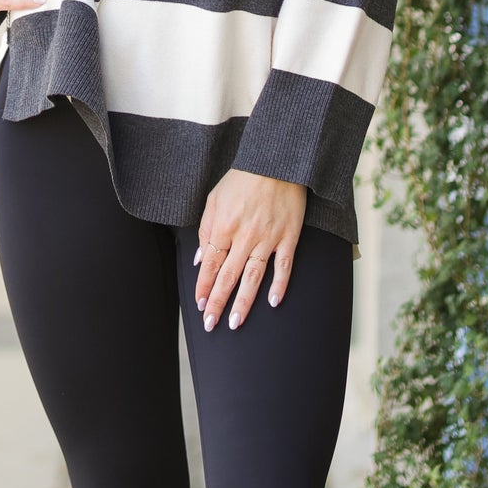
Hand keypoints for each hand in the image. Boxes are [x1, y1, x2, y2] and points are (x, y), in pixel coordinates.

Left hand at [193, 167, 306, 330]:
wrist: (275, 162)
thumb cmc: (242, 180)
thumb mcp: (214, 199)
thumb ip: (205, 230)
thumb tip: (199, 259)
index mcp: (223, 226)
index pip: (209, 264)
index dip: (204, 286)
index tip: (200, 305)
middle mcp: (244, 236)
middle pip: (228, 276)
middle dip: (217, 303)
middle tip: (211, 325)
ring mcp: (268, 238)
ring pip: (253, 277)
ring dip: (243, 302)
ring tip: (235, 322)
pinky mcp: (288, 237)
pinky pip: (284, 266)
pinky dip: (279, 285)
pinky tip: (273, 302)